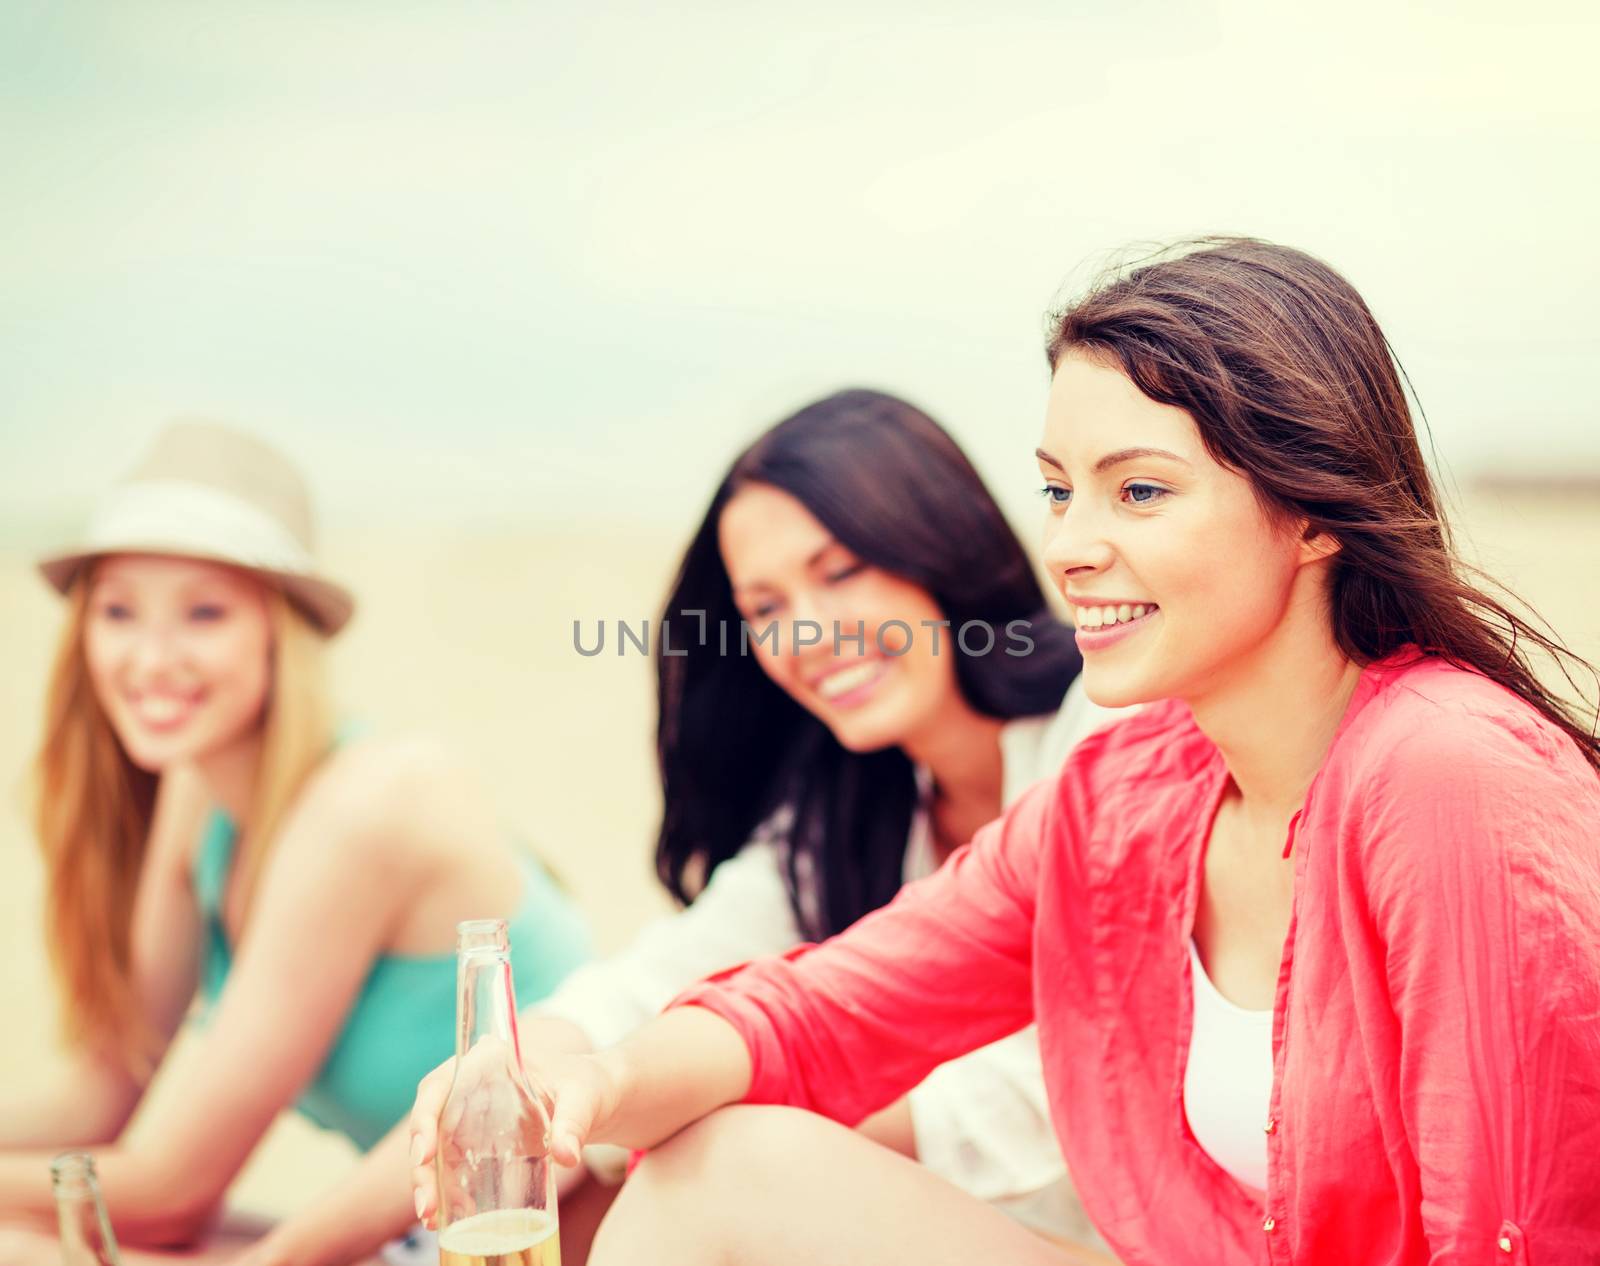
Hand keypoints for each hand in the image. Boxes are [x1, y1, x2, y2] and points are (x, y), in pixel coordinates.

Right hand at [408, 1043, 619, 1230]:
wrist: (600, 1100)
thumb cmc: (590, 1086)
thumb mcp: (585, 1097)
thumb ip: (575, 1122)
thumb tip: (566, 1156)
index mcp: (488, 1062)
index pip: (439, 1084)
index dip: (424, 1117)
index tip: (425, 1152)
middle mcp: (470, 1088)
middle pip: (429, 1122)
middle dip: (421, 1166)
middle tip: (428, 1204)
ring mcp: (472, 1118)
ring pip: (434, 1149)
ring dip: (428, 1184)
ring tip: (432, 1219)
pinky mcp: (479, 1144)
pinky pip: (452, 1167)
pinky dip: (446, 1192)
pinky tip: (445, 1219)